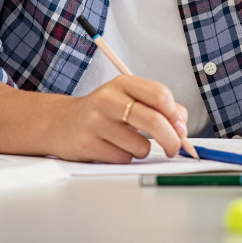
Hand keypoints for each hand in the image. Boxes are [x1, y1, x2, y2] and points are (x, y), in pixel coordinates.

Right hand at [48, 75, 189, 163]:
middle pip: (154, 120)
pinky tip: (110, 148)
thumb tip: (181, 127)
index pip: (160, 94)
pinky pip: (123, 159)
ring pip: (141, 146)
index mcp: (122, 83)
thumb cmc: (103, 112)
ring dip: (141, 150)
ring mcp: (96, 122)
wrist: (60, 123)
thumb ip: (157, 108)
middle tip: (175, 149)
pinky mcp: (88, 144)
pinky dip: (124, 158)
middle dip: (171, 140)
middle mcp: (108, 99)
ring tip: (125, 142)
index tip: (180, 127)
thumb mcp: (128, 99)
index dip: (176, 114)